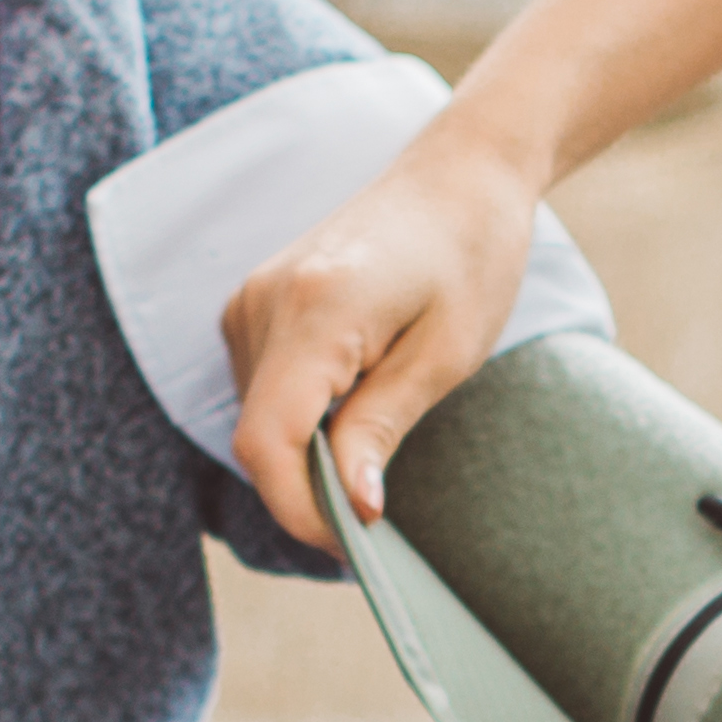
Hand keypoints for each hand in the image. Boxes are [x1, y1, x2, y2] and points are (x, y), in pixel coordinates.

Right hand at [219, 118, 544, 554]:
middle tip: (376, 525)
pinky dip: (297, 425)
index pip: (269, 441)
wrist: (457, 178)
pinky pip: (261, 392)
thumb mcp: (446, 354)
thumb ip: (382, 428)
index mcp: (316, 309)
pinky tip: (348, 424)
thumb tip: (351, 508)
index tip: (355, 544)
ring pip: (255, 421)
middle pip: (257, 439)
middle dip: (307, 493)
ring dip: (303, 460)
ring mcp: (250, 301)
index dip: (301, 510)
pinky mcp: (253, 306)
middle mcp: (265, 302)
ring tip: (370, 468)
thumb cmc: (470, 256)